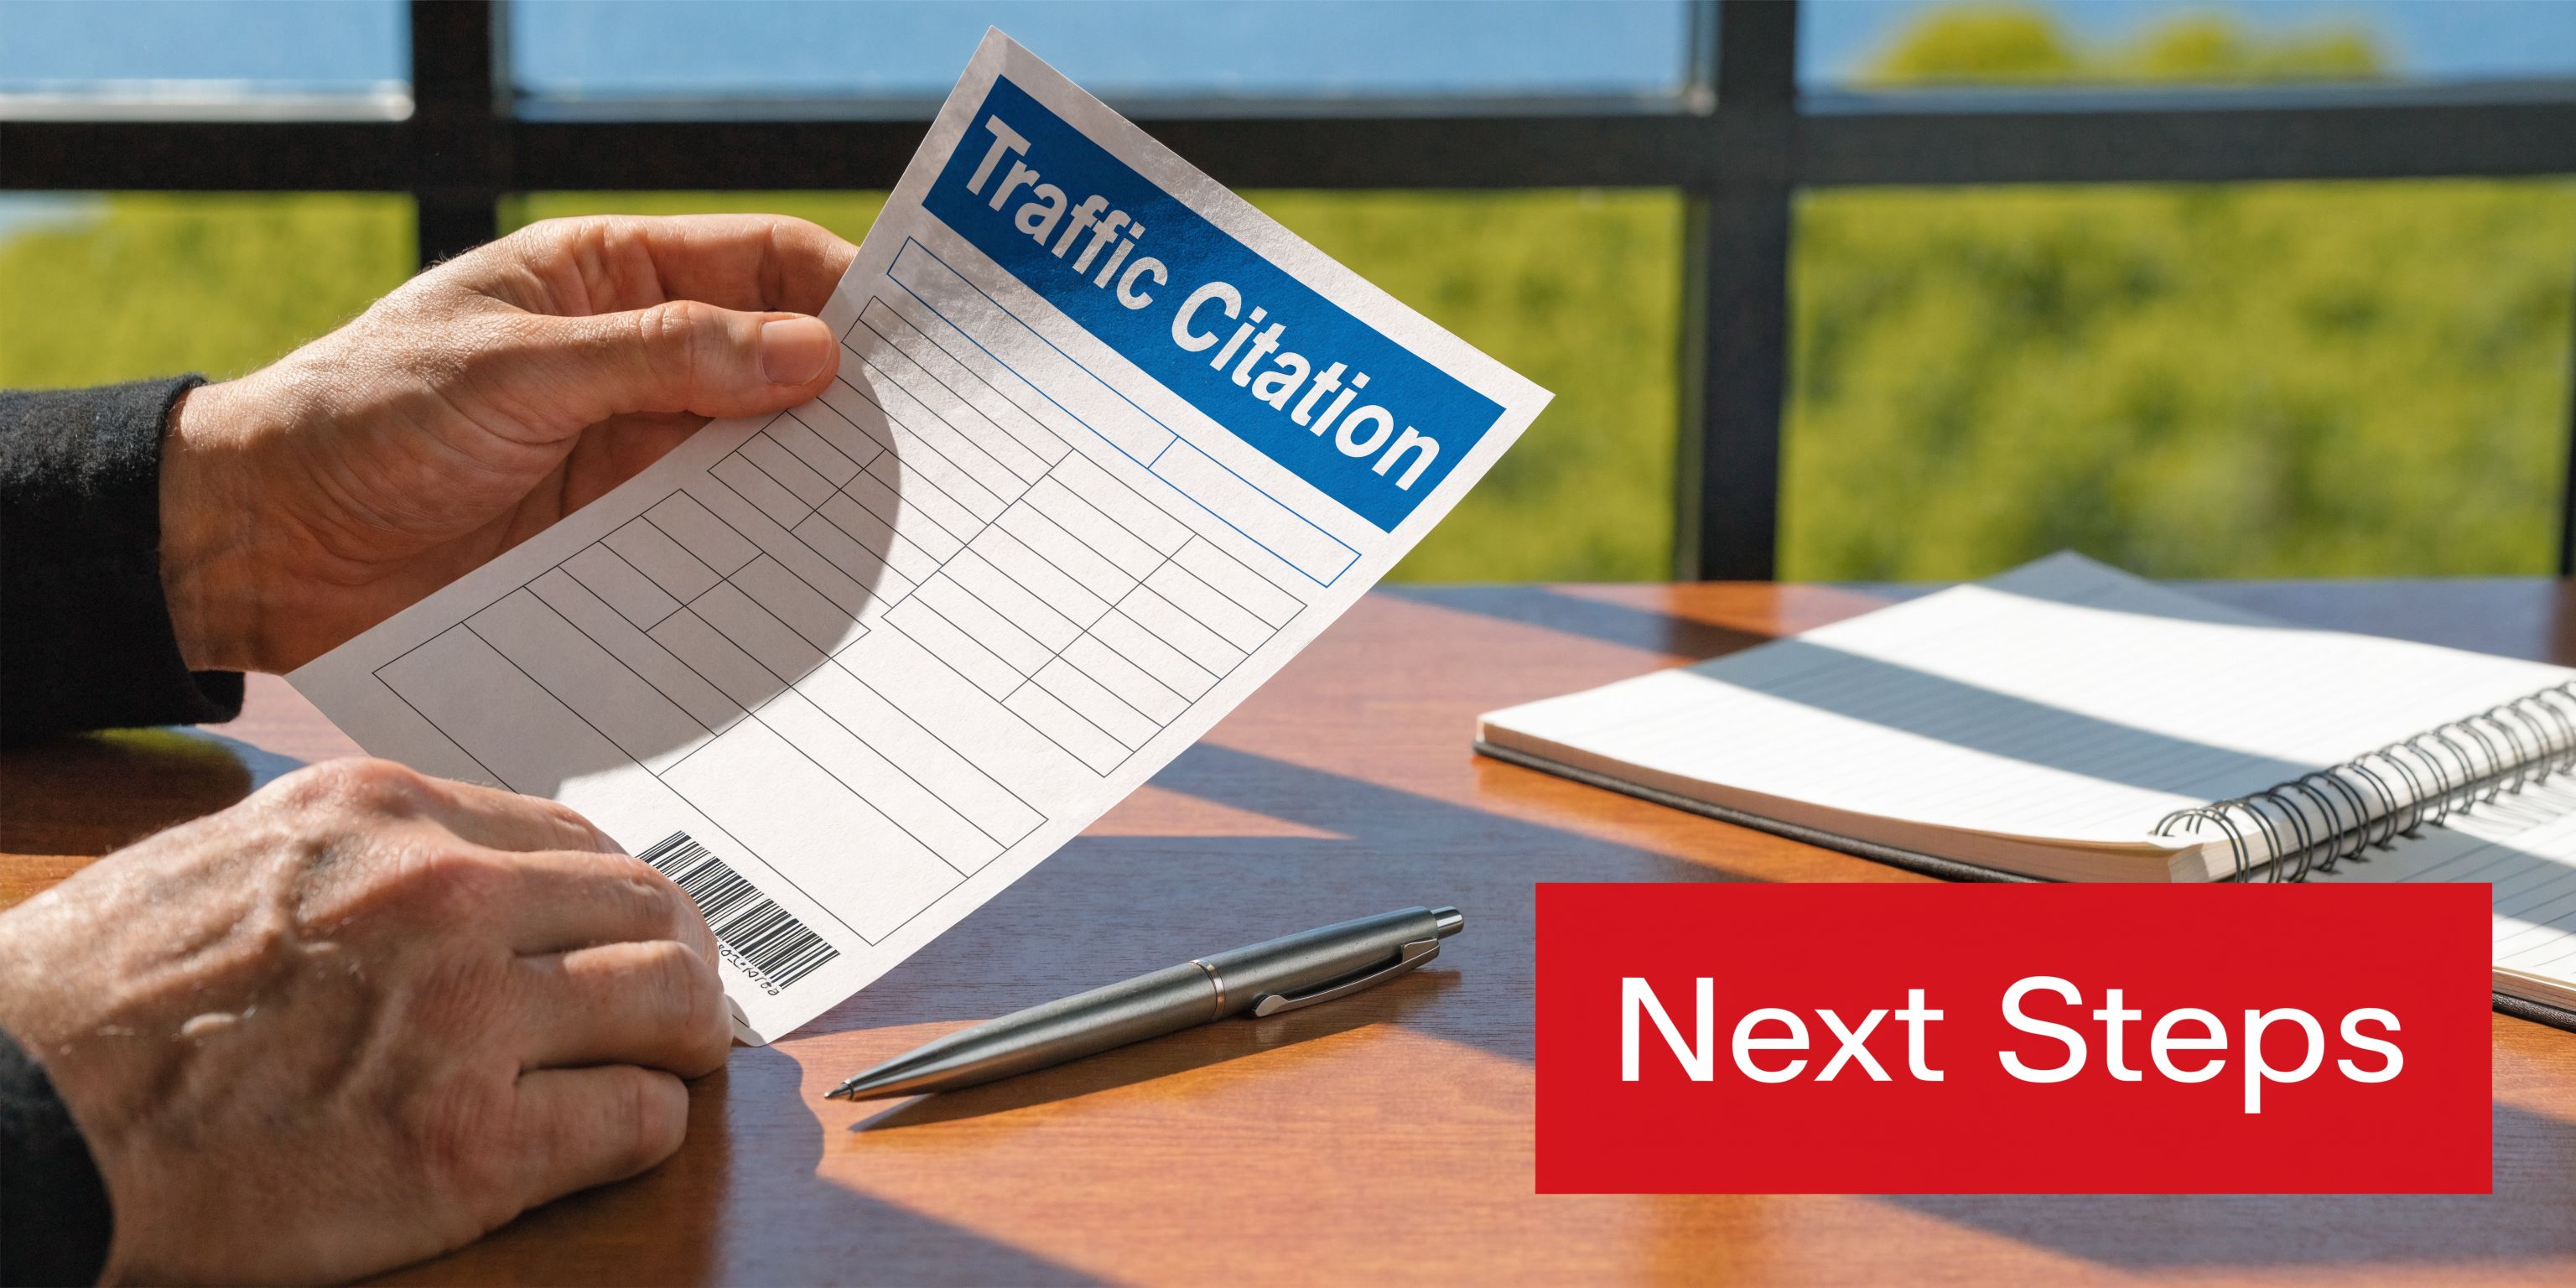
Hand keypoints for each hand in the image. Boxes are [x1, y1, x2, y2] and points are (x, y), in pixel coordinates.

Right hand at [0, 758, 731, 1283]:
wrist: (13, 1115)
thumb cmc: (96, 999)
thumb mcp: (237, 857)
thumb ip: (364, 857)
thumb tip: (473, 875)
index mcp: (386, 817)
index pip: (576, 839)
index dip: (623, 896)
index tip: (634, 931)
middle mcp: (442, 899)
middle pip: (647, 908)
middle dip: (681, 958)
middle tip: (685, 1004)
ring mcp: (462, 1020)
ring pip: (670, 1002)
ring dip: (686, 1037)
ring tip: (671, 1064)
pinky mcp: (465, 1146)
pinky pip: (632, 1119)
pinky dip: (644, 1125)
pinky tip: (615, 1132)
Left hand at [159, 214, 857, 673]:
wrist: (262, 550)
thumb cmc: (361, 420)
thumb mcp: (513, 371)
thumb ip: (663, 357)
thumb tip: (813, 353)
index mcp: (610, 280)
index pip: (764, 263)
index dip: (848, 291)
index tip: (922, 346)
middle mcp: (638, 364)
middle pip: (781, 367)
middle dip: (853, 401)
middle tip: (930, 450)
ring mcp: (633, 458)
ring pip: (759, 463)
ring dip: (814, 490)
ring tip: (889, 527)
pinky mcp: (621, 545)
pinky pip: (715, 546)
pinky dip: (764, 561)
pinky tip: (811, 582)